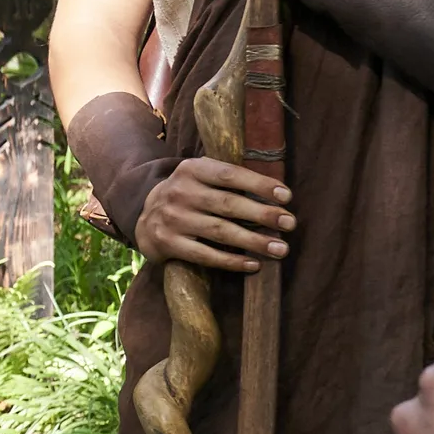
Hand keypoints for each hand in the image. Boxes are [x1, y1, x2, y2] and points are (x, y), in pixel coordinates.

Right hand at [134, 156, 292, 272]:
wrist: (144, 217)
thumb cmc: (187, 195)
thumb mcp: (199, 176)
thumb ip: (227, 178)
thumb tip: (275, 192)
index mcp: (191, 170)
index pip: (230, 175)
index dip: (259, 185)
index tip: (287, 196)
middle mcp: (180, 192)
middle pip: (228, 205)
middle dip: (263, 214)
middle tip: (290, 223)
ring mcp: (173, 219)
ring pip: (220, 232)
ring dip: (254, 241)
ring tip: (281, 248)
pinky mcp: (169, 244)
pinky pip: (205, 255)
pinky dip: (231, 261)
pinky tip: (253, 264)